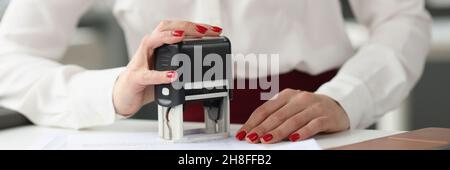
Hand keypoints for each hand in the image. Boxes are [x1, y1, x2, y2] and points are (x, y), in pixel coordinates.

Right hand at [113, 20, 221, 115]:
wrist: (124, 96)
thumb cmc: (146, 82)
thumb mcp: (168, 70)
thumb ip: (183, 66)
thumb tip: (207, 65)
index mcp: (159, 46)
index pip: (177, 28)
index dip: (195, 26)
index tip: (214, 30)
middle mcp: (149, 49)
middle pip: (165, 28)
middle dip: (186, 26)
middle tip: (204, 30)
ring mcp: (140, 62)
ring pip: (151, 41)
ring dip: (168, 37)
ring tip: (182, 37)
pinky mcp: (135, 78)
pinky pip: (148, 75)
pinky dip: (161, 75)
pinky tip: (173, 75)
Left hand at [235, 89, 349, 143]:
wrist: (338, 106)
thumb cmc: (309, 110)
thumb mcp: (290, 110)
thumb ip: (275, 118)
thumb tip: (255, 132)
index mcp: (286, 95)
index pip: (265, 109)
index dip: (252, 122)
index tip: (243, 133)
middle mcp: (299, 98)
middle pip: (277, 115)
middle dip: (262, 128)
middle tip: (251, 139)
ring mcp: (313, 107)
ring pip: (293, 120)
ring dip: (278, 132)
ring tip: (267, 140)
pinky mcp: (326, 116)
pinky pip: (314, 125)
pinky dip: (303, 132)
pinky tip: (294, 139)